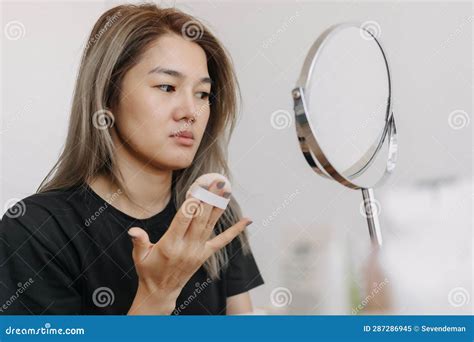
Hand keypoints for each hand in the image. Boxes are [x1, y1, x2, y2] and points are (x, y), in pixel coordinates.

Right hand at [127, 179, 251, 314]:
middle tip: (216, 182)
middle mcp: (187, 247)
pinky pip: (223, 240)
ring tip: (226, 190)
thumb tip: (133, 231)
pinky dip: (235, 230)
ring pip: (211, 225)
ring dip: (219, 206)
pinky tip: (247, 220)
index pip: (183, 221)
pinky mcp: (205, 254)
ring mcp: (198, 251)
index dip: (191, 205)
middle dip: (209, 199)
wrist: (162, 291)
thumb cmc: (149, 270)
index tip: (198, 190)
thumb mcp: (140, 256)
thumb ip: (139, 242)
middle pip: (200, 219)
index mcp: (170, 245)